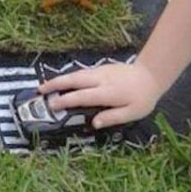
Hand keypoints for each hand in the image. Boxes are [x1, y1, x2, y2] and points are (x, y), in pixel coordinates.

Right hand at [38, 62, 161, 128]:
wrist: (150, 74)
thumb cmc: (142, 98)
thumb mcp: (132, 113)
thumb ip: (112, 117)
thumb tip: (94, 123)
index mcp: (106, 92)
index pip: (81, 96)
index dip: (66, 100)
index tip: (53, 104)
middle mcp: (99, 79)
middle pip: (73, 80)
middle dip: (55, 84)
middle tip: (40, 89)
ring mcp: (99, 71)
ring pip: (76, 74)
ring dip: (60, 79)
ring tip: (47, 85)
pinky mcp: (101, 68)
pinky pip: (81, 72)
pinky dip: (70, 76)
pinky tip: (65, 81)